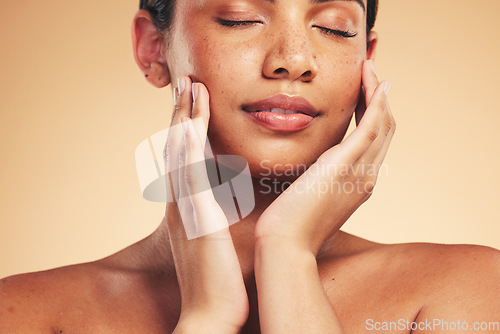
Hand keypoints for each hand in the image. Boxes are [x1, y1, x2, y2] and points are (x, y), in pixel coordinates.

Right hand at [164, 76, 248, 332]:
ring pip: (180, 151)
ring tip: (189, 86)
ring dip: (184, 116)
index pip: (187, 158)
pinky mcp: (193, 213)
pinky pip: (188, 169)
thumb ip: (221, 217)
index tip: (196, 103)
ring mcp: (183, 205)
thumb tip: (233, 200)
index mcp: (189, 206)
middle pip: (178, 147)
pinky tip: (192, 119)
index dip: (189, 128)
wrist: (210, 312)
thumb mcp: (218, 241)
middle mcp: (181, 201)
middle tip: (187, 82)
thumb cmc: (219, 279)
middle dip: (183, 113)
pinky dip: (189, 141)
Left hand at [255, 60, 395, 255]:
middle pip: (385, 131)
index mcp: (358, 184)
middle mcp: (367, 178)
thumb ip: (316, 181)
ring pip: (383, 124)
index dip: (373, 115)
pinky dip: (377, 102)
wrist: (285, 245)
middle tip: (371, 74)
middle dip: (380, 99)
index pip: (373, 143)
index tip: (365, 93)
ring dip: (378, 93)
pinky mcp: (347, 165)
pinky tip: (375, 83)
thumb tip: (308, 169)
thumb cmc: (289, 225)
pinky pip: (372, 126)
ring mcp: (362, 172)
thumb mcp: (307, 198)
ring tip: (370, 68)